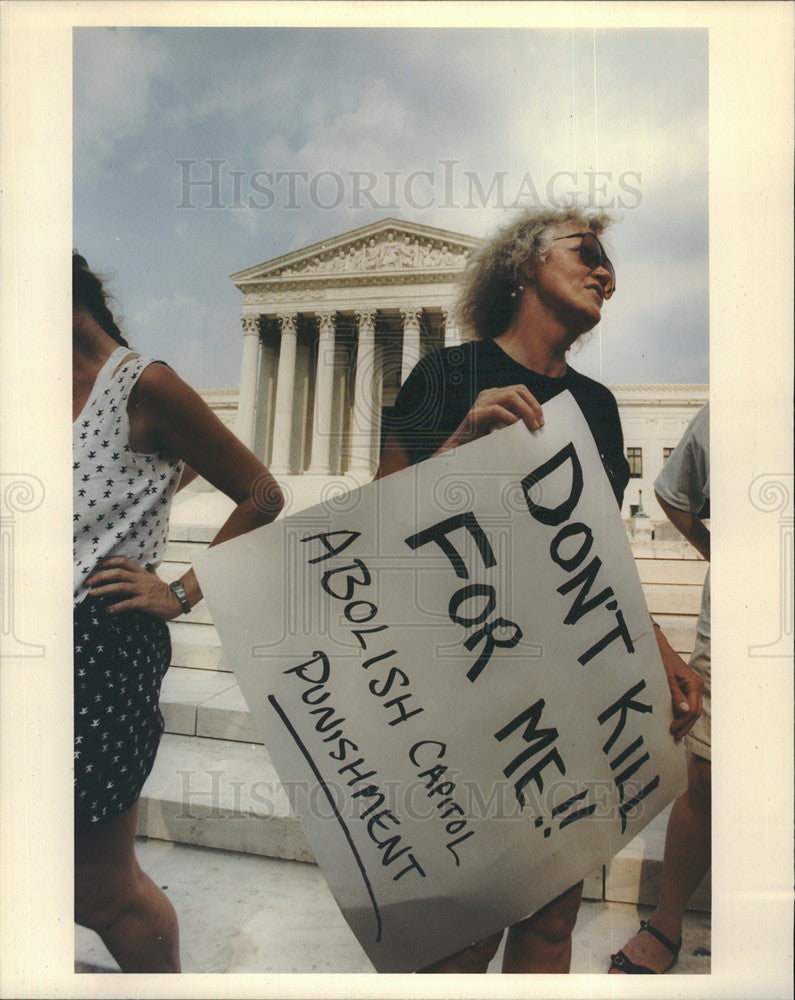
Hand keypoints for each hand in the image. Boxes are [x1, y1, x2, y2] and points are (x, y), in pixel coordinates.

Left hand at [86, 556, 183, 619]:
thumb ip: (150, 571)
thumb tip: (151, 565)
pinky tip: (108, 610)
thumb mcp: (156, 578)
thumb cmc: (164, 591)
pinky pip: (128, 604)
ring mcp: (142, 590)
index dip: (107, 562)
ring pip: (120, 586)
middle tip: (87, 582)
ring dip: (104, 590)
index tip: (95, 565)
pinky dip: (116, 607)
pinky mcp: (144, 602)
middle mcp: (140, 579)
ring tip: (92, 593)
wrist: (177, 601)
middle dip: (100, 576)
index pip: (122, 561)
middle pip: (117, 573)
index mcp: (140, 572)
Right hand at [441, 385, 543, 452]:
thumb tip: (536, 421)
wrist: (458, 451)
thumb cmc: (481, 440)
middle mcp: (487, 395)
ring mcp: (480, 403)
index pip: (520, 390)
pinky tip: (516, 427)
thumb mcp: (501, 425)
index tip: (541, 419)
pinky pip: (497, 410)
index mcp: (493, 395)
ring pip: (511, 397)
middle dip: (533, 406)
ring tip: (532, 426)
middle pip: (518, 390)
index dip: (534, 403)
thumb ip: (513, 418)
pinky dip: (510, 418)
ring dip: (526, 411)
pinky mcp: (475, 415)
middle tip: (539, 423)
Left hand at [653, 625, 703, 739]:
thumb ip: (675, 693)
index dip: (683, 722)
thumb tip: (685, 710)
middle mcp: (697, 686)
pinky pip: (689, 704)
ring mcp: (694, 687)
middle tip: (674, 735)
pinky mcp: (688, 687)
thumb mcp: (666, 677)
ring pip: (693, 709)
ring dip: (685, 721)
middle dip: (686, 725)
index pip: (693, 710)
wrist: (659, 647)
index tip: (672, 729)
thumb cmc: (661, 659)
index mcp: (694, 684)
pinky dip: (683, 714)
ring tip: (676, 732)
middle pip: (696, 712)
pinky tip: (676, 720)